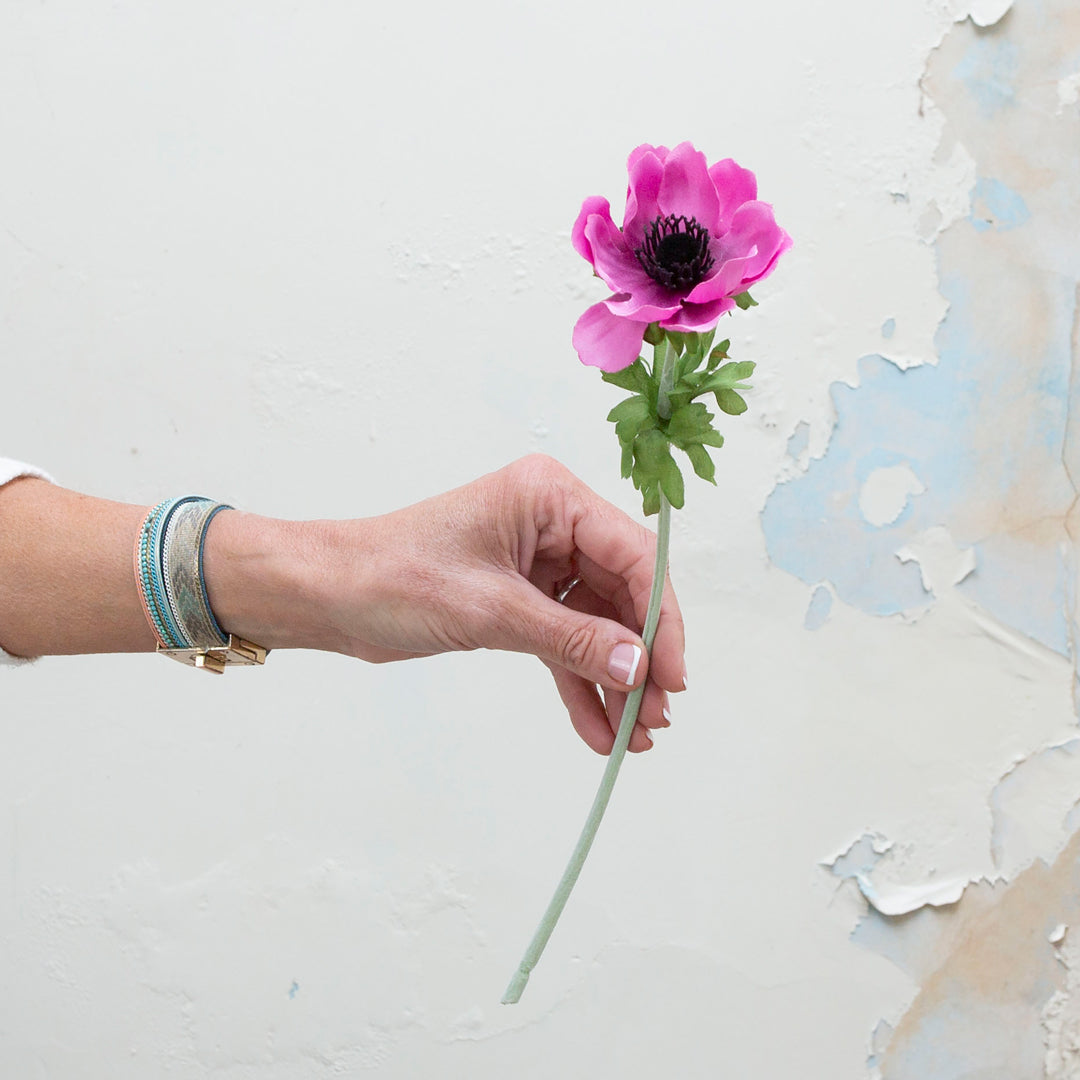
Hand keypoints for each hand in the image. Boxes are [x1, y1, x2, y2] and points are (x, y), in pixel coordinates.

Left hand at [281, 455, 685, 753]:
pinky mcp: (518, 598)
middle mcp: (550, 524)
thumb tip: (639, 669)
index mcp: (548, 498)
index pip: (631, 554)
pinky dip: (577, 683)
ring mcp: (536, 562)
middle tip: (656, 717)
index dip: (661, 617)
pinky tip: (596, 730)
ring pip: (595, 624)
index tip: (672, 675)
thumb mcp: (490, 610)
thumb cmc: (392, 577)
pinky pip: (562, 642)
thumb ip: (571, 639)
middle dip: (638, 657)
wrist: (328, 595)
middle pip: (620, 593)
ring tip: (634, 736)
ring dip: (614, 679)